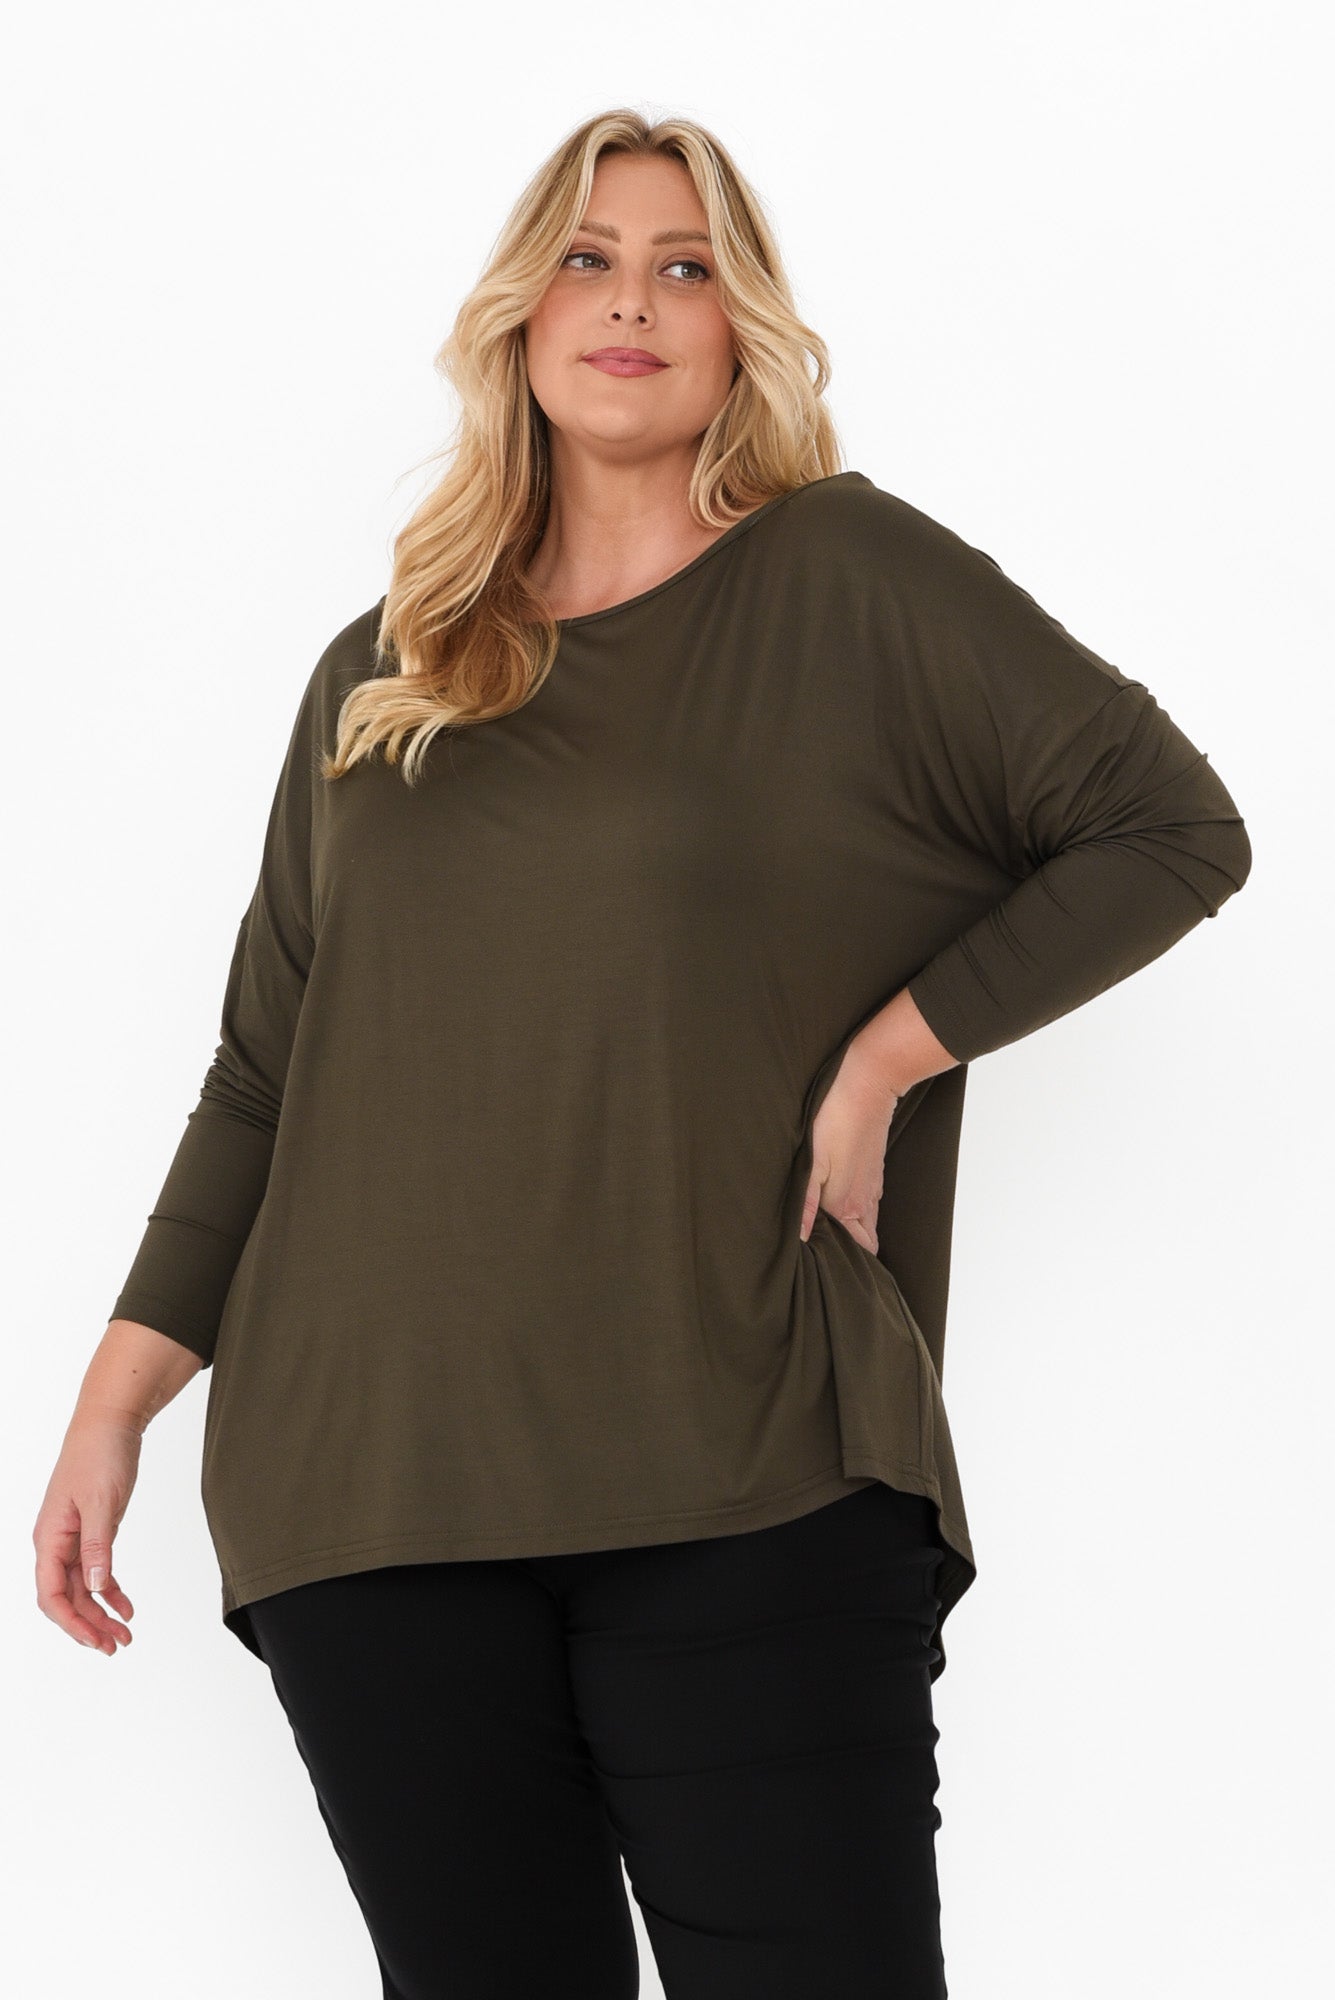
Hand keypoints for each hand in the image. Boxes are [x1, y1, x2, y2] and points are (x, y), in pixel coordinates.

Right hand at [33, 1412, 141, 1656]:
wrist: (110, 1423)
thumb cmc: (99, 1454)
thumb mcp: (101, 1501)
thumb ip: (98, 1545)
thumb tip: (96, 1586)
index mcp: (49, 1537)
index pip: (51, 1593)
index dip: (72, 1621)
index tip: (95, 1640)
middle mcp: (57, 1543)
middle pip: (67, 1597)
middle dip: (88, 1624)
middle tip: (116, 1646)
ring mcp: (75, 1538)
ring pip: (84, 1588)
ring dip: (101, 1613)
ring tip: (125, 1634)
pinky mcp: (94, 1531)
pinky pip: (98, 1570)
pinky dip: (111, 1590)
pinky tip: (126, 1606)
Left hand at [799, 1041, 901, 1249]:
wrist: (868, 1083)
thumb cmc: (836, 1121)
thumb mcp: (812, 1164)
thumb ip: (806, 1205)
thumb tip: (801, 1240)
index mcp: (849, 1205)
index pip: (859, 1251)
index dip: (844, 1262)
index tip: (823, 1266)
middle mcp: (865, 1200)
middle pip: (865, 1241)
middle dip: (850, 1252)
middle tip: (824, 1254)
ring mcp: (873, 1184)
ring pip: (866, 1221)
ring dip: (851, 1230)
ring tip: (825, 1231)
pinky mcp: (873, 1168)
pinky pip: (867, 1200)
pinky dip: (854, 1209)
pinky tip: (834, 1199)